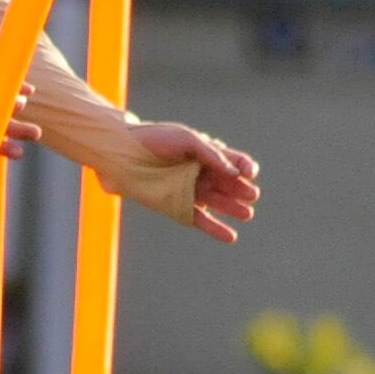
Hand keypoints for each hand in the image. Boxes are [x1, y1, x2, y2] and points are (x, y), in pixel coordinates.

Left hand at [131, 123, 258, 241]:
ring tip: (247, 215)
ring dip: (233, 208)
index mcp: (205, 153)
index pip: (233, 161)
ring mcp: (189, 190)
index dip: (245, 167)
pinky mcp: (176, 205)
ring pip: (217, 202)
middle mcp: (200, 172)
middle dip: (242, 190)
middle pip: (228, 183)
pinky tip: (231, 236)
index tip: (249, 173)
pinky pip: (200, 220)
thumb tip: (233, 172)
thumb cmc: (154, 139)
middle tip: (251, 196)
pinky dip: (215, 228)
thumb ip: (211, 153)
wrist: (122, 153)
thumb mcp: (186, 138)